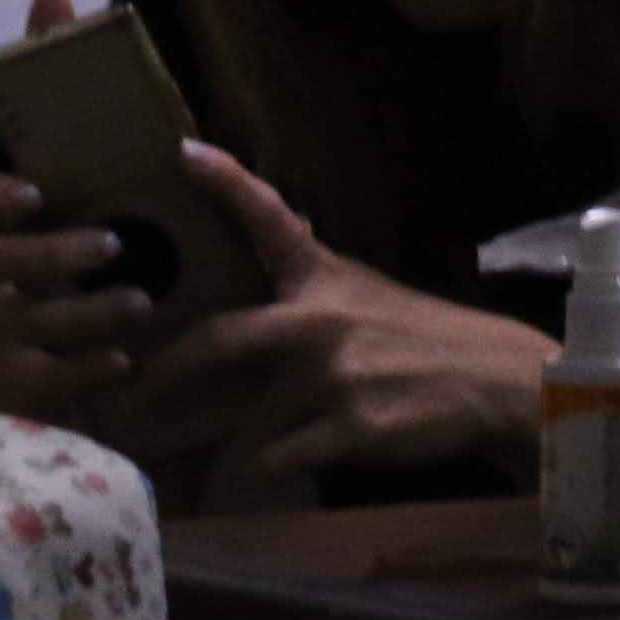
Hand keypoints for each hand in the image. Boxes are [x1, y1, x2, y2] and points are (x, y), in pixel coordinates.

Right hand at [0, 0, 155, 430]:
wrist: (63, 321)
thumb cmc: (64, 217)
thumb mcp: (64, 145)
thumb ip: (48, 70)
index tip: (28, 190)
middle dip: (44, 252)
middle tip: (111, 243)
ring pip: (17, 317)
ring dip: (81, 309)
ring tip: (141, 300)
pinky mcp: (17, 373)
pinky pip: (42, 374)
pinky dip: (84, 367)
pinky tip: (128, 359)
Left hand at [112, 144, 551, 485]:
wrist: (494, 382)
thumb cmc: (415, 336)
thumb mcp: (358, 288)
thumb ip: (300, 267)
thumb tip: (263, 215)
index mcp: (318, 282)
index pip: (268, 219)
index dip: (226, 181)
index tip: (183, 150)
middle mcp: (319, 324)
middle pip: (220, 342)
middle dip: (164, 376)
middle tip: (125, 405)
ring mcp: (337, 377)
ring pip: (249, 420)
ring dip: (215, 445)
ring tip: (178, 460)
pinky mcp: (356, 427)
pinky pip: (284, 454)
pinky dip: (265, 466)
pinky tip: (257, 469)